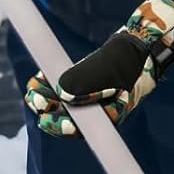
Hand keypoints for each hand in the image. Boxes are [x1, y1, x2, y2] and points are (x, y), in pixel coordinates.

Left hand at [23, 0, 173, 133]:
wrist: (141, 44)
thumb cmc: (130, 57)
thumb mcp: (110, 67)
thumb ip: (87, 79)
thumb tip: (61, 91)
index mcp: (111, 114)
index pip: (83, 129)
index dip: (61, 126)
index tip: (45, 118)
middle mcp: (101, 110)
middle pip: (71, 118)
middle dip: (50, 111)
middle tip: (34, 100)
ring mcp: (93, 97)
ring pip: (65, 104)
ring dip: (47, 98)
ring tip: (32, 90)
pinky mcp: (86, 85)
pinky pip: (64, 90)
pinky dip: (51, 86)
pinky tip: (37, 80)